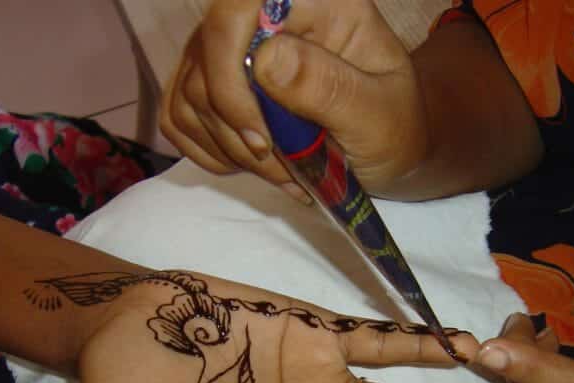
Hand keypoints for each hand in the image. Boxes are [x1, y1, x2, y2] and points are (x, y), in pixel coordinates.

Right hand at [160, 0, 428, 199]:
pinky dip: (210, 153)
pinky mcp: (216, 87)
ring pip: (190, 93)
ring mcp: (236, 52)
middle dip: (238, 129)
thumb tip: (265, 59)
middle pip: (206, 56)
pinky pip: (179, 118)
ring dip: (230, 150)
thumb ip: (331, 87)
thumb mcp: (380, 116)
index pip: (241, 3)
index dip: (230, 65)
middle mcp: (267, 17)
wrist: (387, 149)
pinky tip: (253, 165)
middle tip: (284, 169)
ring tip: (283, 174)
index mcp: (318, 4)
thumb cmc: (394, 129)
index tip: (259, 134)